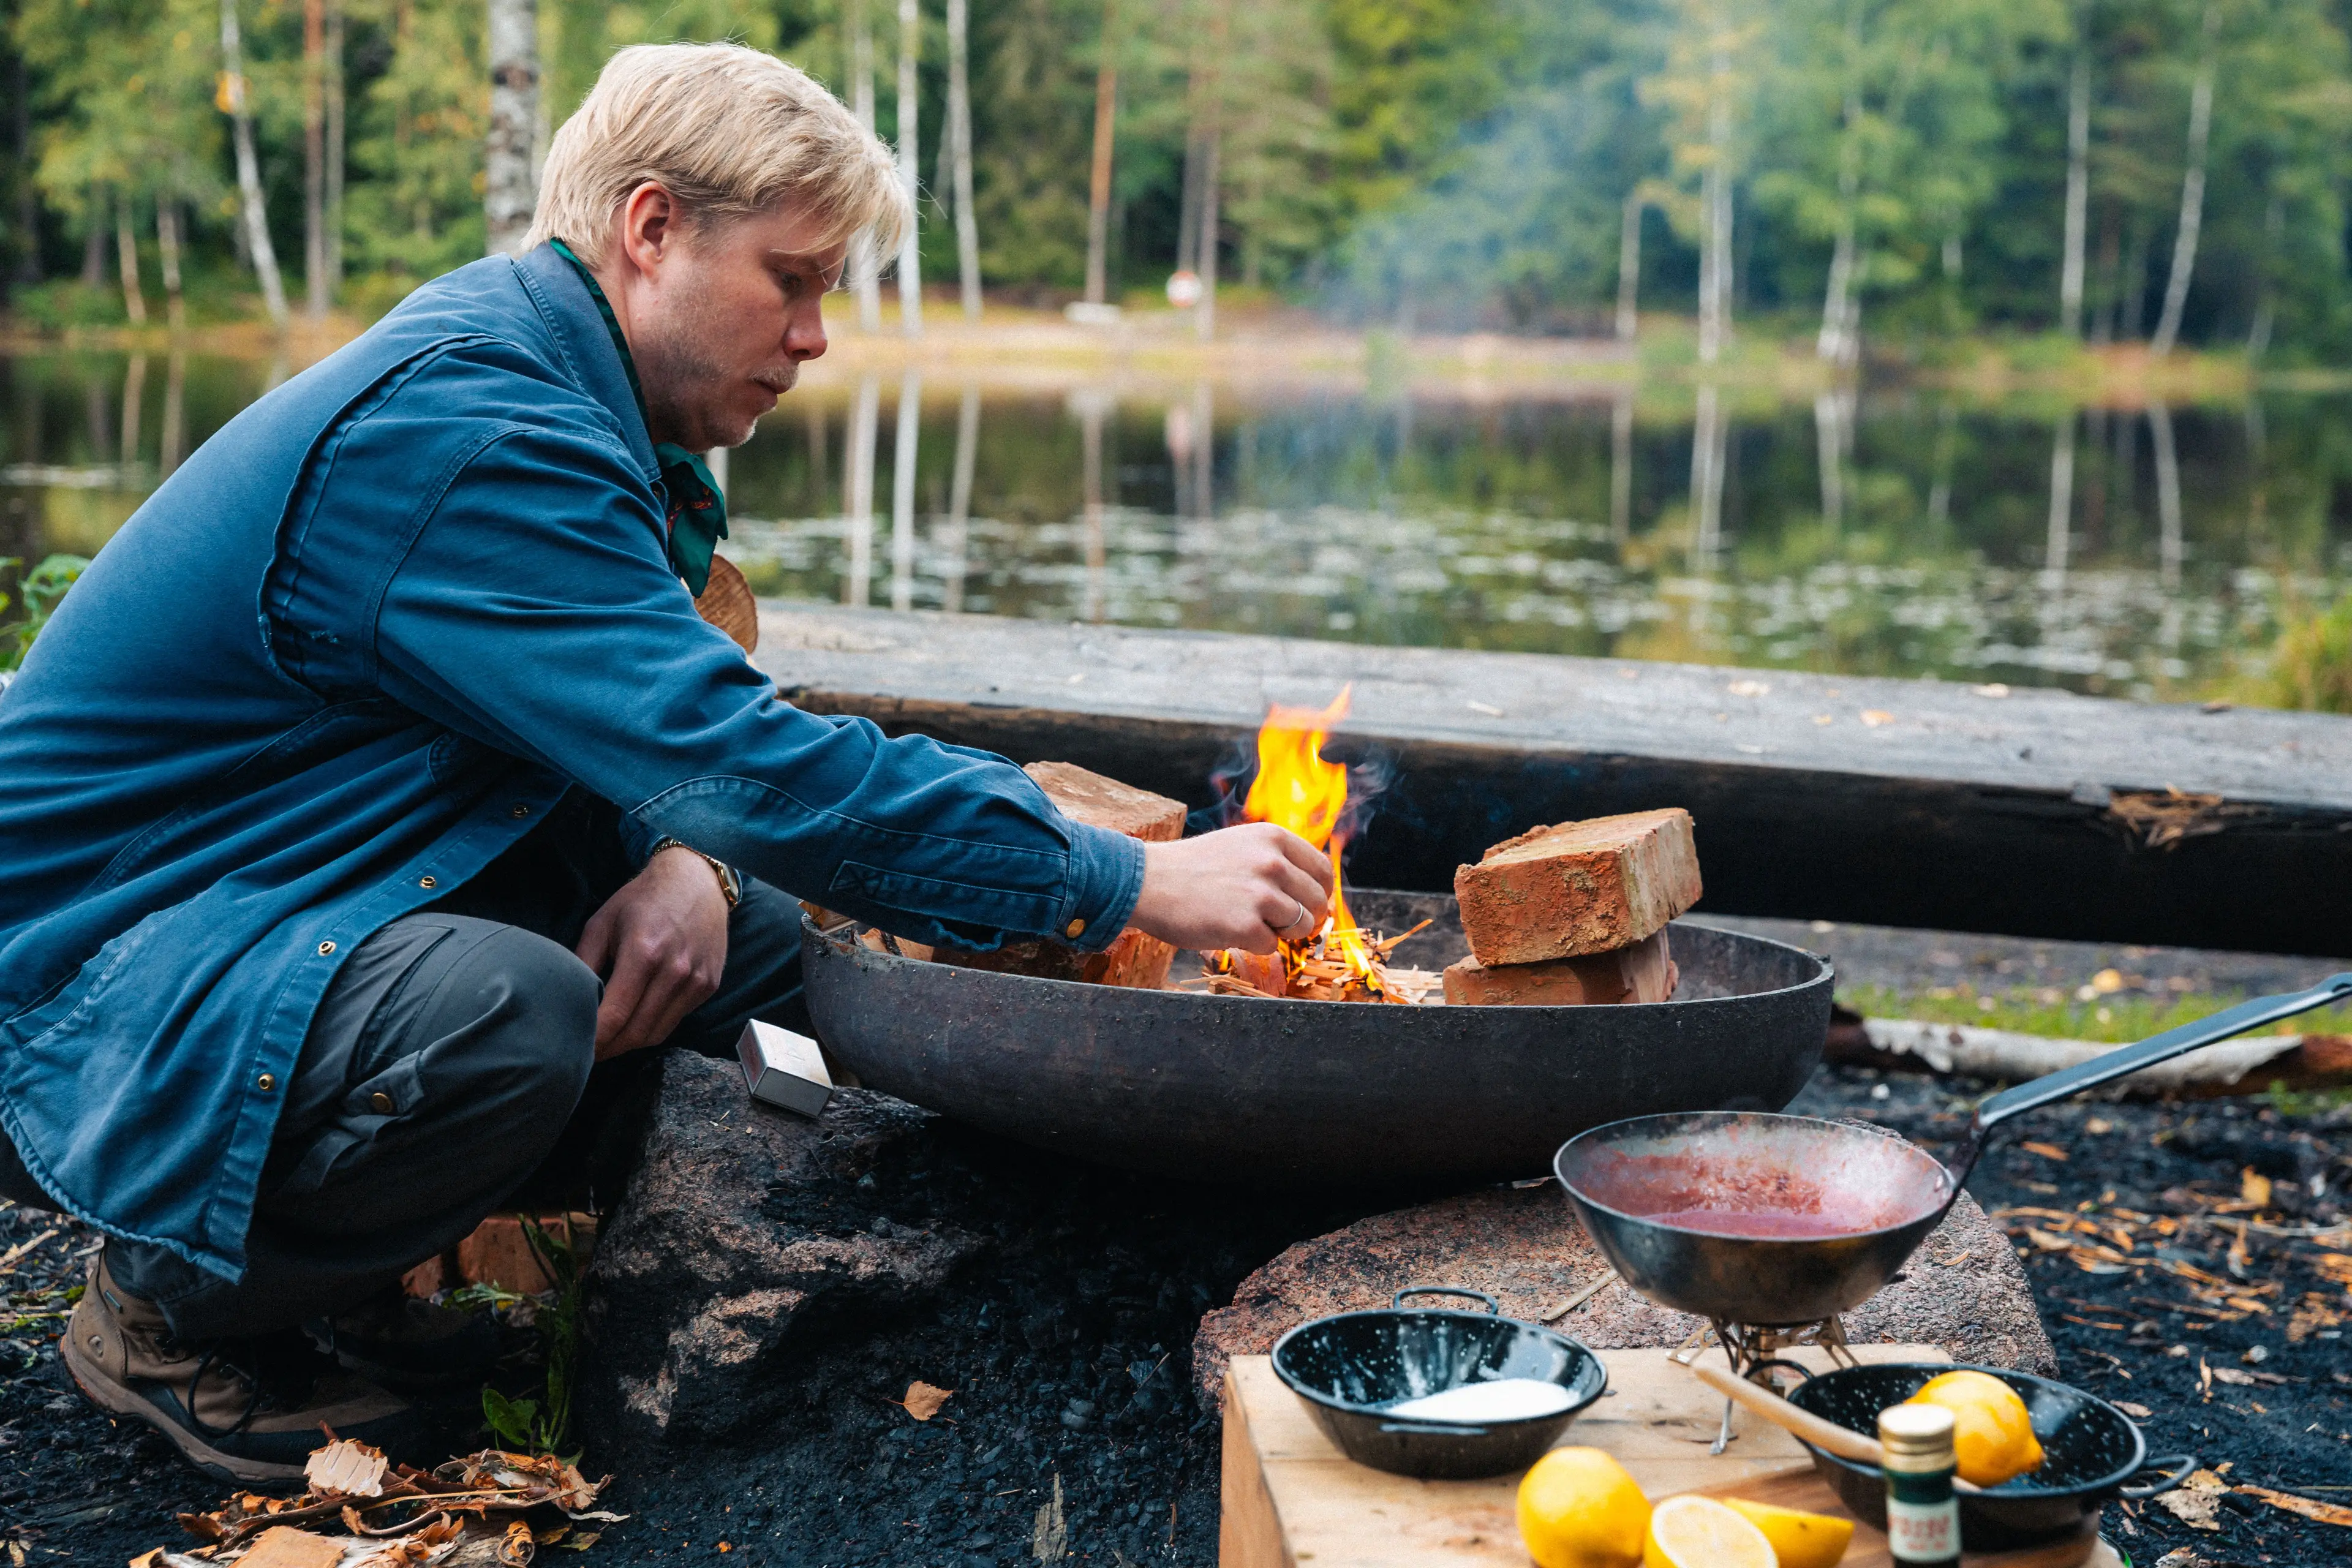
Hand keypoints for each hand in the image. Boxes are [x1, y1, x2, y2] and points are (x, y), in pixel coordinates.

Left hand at [576, 846, 731, 1059]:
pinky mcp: (709, 986)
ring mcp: (696, 981)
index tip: (575, 1050)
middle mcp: (675, 971)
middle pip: (636, 1033)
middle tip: (588, 1053)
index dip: (593, 1041)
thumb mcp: (601, 924)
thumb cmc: (642, 900)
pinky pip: (675, 1020)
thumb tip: (566, 1003)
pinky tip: (636, 1019)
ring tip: (609, 1041)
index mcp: (644, 953)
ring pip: (657, 1034)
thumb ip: (582, 964)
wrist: (696, 881)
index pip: (614, 1016)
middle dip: (608, 1049)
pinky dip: (653, 1027)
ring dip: (630, 1044)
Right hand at [1126, 824, 1336, 953]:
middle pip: (1316, 901)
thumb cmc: (1191, 868)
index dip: (1319, 892)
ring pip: (1300, 925)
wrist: (1147, 882)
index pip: (1322, 869)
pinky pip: (1271, 946)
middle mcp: (1272, 861)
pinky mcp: (1246, 924)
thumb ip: (1275, 860)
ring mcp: (1260, 893)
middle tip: (1280, 924)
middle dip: (1304, 918)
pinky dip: (1254, 946)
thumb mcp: (1239, 845)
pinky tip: (1229, 930)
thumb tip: (1312, 891)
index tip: (1308, 904)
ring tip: (1248, 923)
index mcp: (1272, 838)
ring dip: (1280, 933)